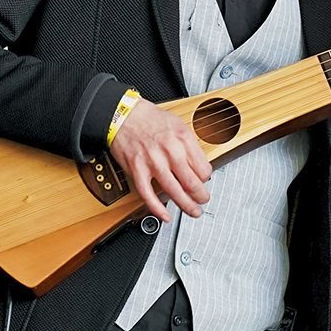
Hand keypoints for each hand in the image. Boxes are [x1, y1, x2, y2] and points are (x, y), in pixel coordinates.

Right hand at [108, 98, 212, 219]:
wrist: (124, 115)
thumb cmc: (151, 119)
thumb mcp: (178, 125)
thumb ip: (189, 145)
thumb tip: (199, 165)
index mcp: (183, 139)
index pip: (203, 168)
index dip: (206, 178)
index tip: (204, 180)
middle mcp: (170, 151)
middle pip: (192, 182)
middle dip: (201, 196)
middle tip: (203, 200)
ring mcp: (153, 162)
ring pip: (174, 191)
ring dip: (186, 205)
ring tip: (193, 211)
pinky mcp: (137, 169)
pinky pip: (148, 194)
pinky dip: (157, 208)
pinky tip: (165, 215)